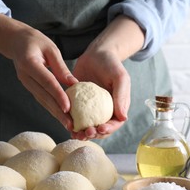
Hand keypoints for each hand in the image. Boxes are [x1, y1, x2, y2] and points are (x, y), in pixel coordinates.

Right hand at [0, 14, 76, 130]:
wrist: (15, 41)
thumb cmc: (35, 41)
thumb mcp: (50, 48)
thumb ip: (61, 67)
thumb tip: (74, 84)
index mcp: (29, 63)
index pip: (47, 82)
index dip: (58, 95)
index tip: (68, 108)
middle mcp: (25, 77)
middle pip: (44, 97)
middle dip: (58, 112)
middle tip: (71, 125)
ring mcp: (26, 83)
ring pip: (43, 101)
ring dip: (56, 115)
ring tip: (69, 126)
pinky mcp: (30, 87)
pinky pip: (42, 100)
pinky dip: (52, 109)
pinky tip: (62, 118)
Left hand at [71, 15, 144, 139]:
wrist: (95, 54)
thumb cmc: (111, 64)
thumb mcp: (120, 77)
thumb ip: (122, 96)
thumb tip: (123, 118)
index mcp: (117, 108)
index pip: (114, 124)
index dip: (108, 130)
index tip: (100, 128)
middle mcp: (104, 112)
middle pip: (99, 130)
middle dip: (93, 134)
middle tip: (85, 132)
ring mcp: (90, 110)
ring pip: (87, 127)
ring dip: (81, 133)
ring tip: (74, 134)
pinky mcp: (78, 106)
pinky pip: (75, 117)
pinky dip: (71, 123)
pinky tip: (66, 125)